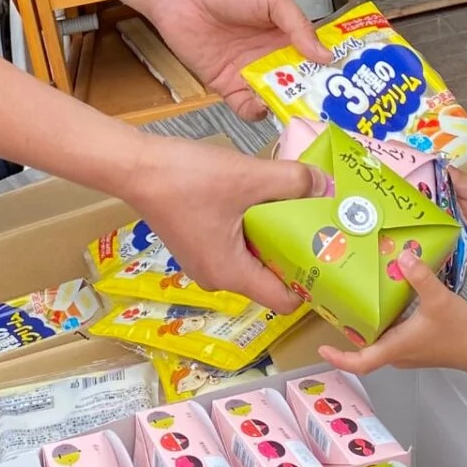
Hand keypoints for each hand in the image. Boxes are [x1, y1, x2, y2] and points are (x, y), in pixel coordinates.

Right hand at [130, 136, 320, 314]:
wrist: (136, 165)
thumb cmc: (189, 178)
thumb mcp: (249, 176)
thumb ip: (293, 182)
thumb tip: (328, 187)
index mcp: (231, 274)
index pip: (284, 300)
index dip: (311, 282)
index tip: (330, 254)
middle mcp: (217, 276)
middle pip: (270, 277)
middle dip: (296, 251)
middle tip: (318, 222)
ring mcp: (203, 260)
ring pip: (253, 257)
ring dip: (274, 234)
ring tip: (293, 205)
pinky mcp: (195, 241)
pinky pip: (236, 243)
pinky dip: (253, 226)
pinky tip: (260, 197)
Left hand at [139, 0, 329, 119]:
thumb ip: (297, 25)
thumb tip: (325, 55)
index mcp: (285, 32)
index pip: (314, 56)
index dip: (329, 71)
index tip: (345, 87)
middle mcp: (270, 54)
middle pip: (299, 82)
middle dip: (312, 97)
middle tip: (327, 112)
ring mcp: (249, 71)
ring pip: (275, 99)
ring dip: (286, 108)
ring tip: (296, 115)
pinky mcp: (226, 85)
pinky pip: (246, 106)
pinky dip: (256, 112)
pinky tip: (262, 108)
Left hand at [316, 254, 466, 376]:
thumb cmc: (461, 332)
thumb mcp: (439, 300)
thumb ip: (421, 278)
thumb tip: (404, 256)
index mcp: (396, 347)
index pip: (360, 363)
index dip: (339, 358)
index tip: (322, 347)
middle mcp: (397, 353)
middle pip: (364, 349)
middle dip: (347, 333)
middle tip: (334, 308)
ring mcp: (407, 350)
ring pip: (378, 341)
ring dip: (365, 325)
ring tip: (354, 299)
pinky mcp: (416, 344)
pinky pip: (391, 334)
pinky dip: (383, 319)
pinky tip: (385, 299)